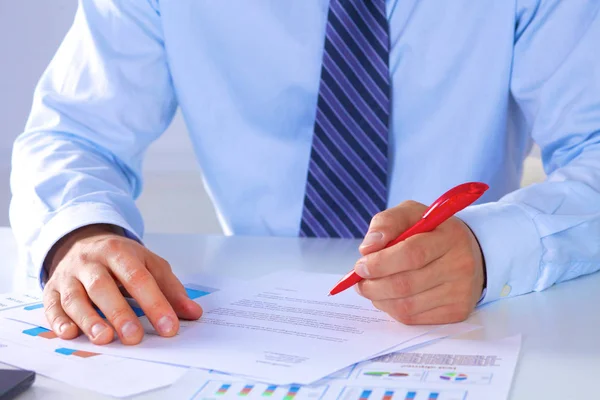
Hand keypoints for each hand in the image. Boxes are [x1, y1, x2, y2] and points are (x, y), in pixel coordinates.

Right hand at [42, 224, 202, 344]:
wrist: (83, 241)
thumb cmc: (121, 259)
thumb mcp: (149, 264)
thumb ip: (170, 288)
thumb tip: (193, 313)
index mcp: (119, 252)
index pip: (138, 278)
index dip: (154, 303)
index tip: (168, 327)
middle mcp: (91, 262)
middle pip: (103, 286)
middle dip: (119, 312)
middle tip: (134, 336)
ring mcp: (68, 275)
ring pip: (75, 297)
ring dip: (89, 319)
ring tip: (105, 338)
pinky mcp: (51, 289)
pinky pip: (52, 306)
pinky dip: (58, 322)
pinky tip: (70, 334)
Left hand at [354, 201, 484, 324]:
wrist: (469, 253)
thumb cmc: (431, 232)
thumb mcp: (411, 214)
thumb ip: (387, 223)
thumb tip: (368, 248)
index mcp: (450, 236)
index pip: (412, 254)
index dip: (380, 263)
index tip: (360, 265)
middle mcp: (460, 265)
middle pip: (406, 284)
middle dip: (374, 285)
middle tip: (360, 281)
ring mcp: (461, 292)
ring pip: (407, 306)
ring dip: (380, 299)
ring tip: (372, 288)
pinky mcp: (457, 312)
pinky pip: (414, 318)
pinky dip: (392, 309)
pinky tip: (389, 297)